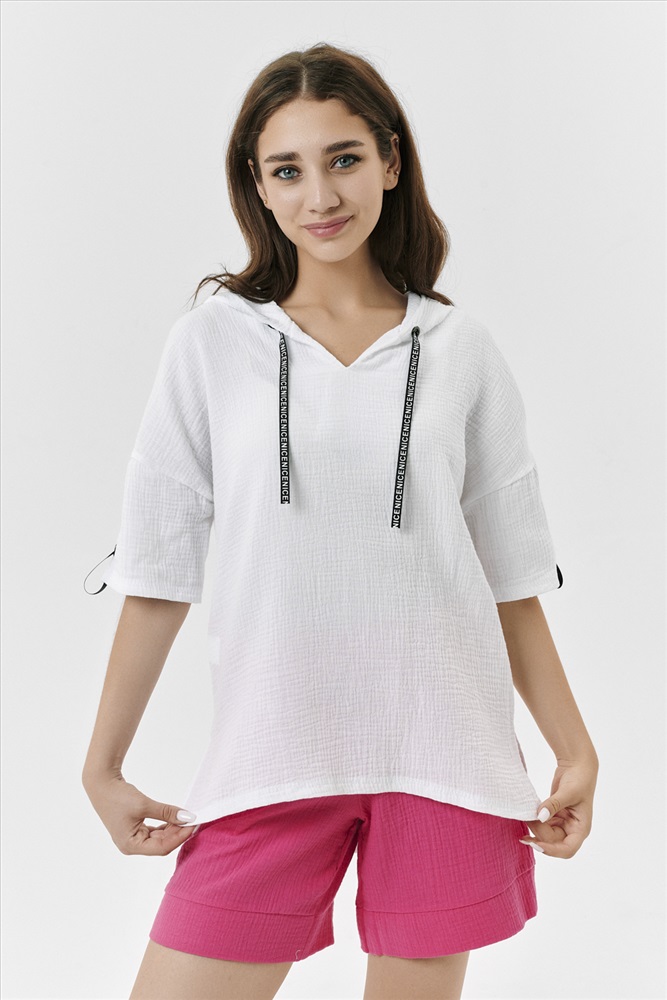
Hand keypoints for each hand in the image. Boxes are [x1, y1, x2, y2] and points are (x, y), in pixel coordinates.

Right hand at [82, 768, 198, 855]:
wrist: (102, 783)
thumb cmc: (118, 796)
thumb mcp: (145, 805)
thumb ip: (167, 812)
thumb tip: (188, 817)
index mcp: (131, 846)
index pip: (162, 848)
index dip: (180, 837)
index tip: (193, 825)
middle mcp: (131, 846)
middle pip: (161, 844)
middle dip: (178, 833)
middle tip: (193, 820)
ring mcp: (133, 838)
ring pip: (159, 838)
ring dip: (173, 829)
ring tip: (186, 818)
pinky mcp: (135, 829)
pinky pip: (154, 831)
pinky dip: (166, 825)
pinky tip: (176, 818)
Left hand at [520, 756, 598, 858]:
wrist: (576, 765)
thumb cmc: (579, 779)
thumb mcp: (568, 792)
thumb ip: (553, 805)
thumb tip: (540, 817)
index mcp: (581, 829)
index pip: (567, 849)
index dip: (551, 850)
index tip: (536, 843)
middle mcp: (572, 829)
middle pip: (553, 842)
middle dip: (539, 833)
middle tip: (527, 818)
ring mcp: (562, 823)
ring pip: (545, 834)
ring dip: (535, 828)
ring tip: (525, 815)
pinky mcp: (554, 816)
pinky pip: (542, 824)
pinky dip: (534, 821)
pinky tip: (526, 816)